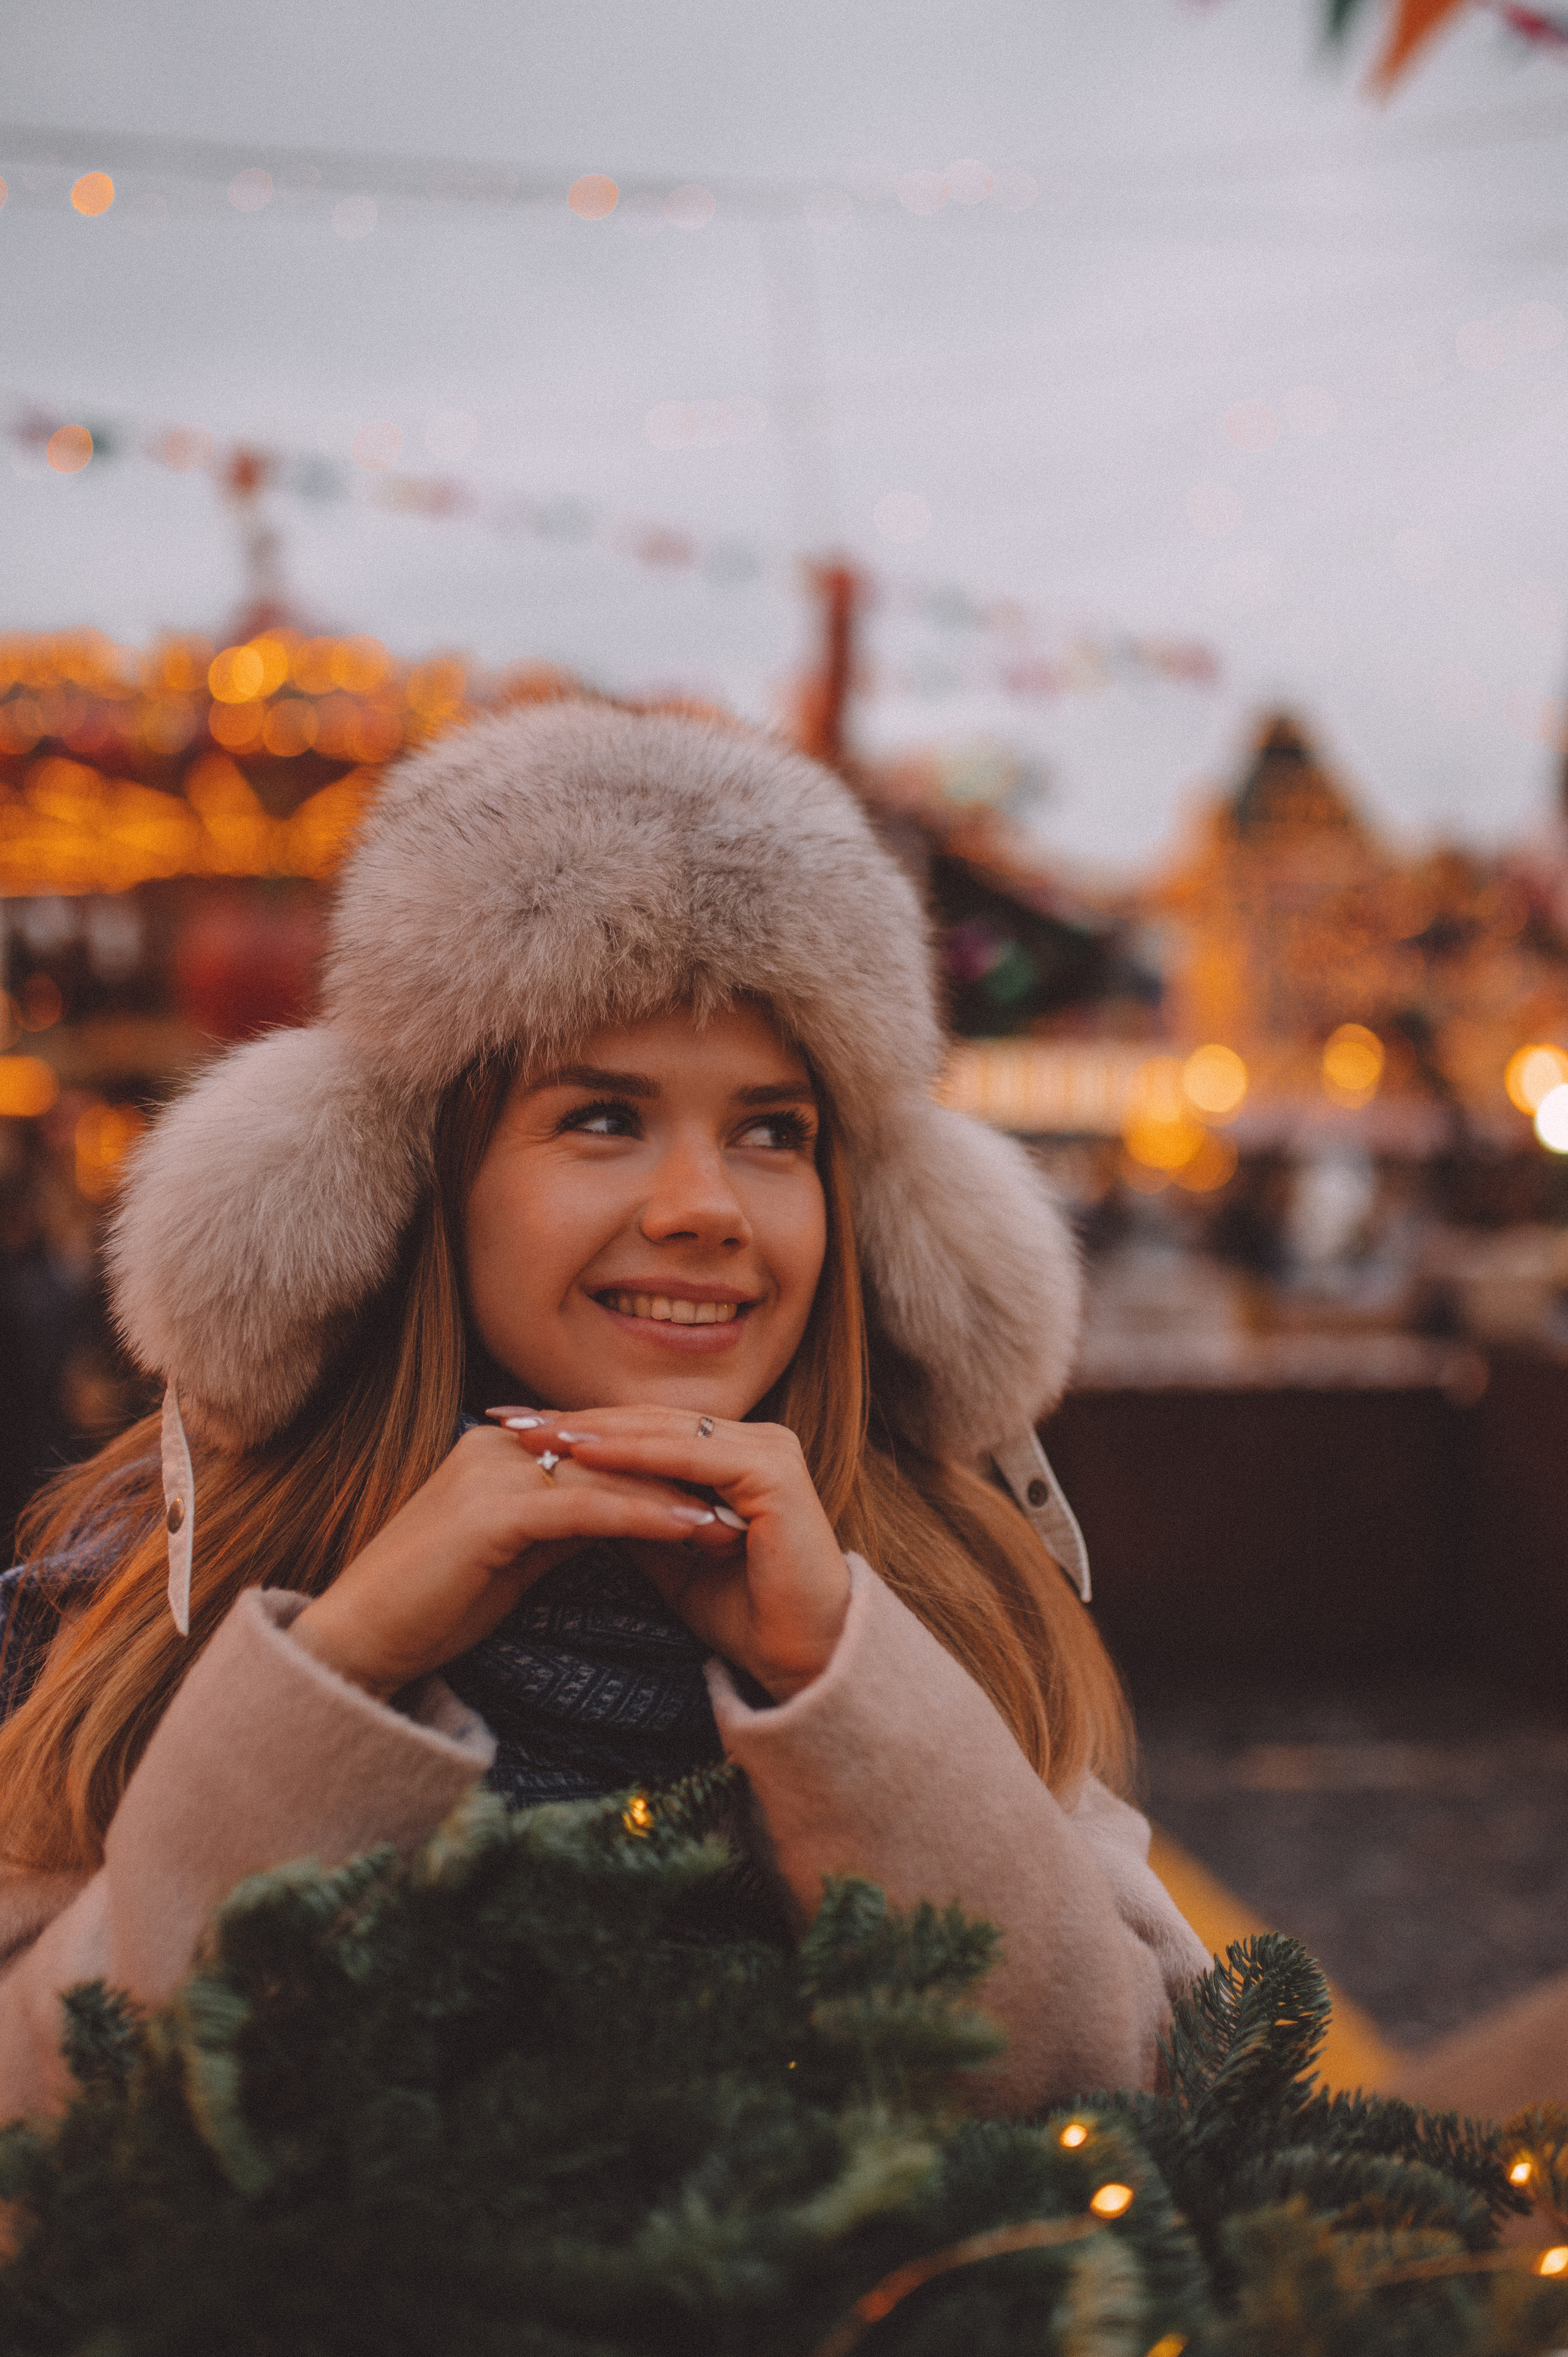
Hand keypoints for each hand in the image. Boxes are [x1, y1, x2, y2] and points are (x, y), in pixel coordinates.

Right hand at [290, 1425, 719, 1700]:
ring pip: (608, 1474)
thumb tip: (622, 1516)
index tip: (724, 1492)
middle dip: (683, 1475)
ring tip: (738, 1517)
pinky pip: (588, 1507)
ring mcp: (492, 1472)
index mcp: (500, 1449)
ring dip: (679, 1494)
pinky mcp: (492, 1511)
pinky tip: (693, 1532)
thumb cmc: (433, 1606)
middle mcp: (497, 1445)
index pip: (601, 1448)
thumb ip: (562, 1525)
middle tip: (748, 1498)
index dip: (664, 1469)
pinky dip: (647, 1517)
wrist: (359, 1642)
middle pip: (612, 1451)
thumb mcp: (513, 1556)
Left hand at [497, 1407, 850, 1699]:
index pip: (648, 1430)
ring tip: (538, 1433)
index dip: (583, 1429)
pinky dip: (634, 1455)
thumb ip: (633, 1518)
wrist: (799, 1659)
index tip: (518, 1432)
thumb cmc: (741, 1613)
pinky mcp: (772, 1472)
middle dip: (578, 1421)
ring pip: (665, 1432)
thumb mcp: (669, 1557)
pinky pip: (689, 1457)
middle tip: (510, 1420)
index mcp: (737, 1453)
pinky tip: (585, 1453)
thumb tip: (571, 1493)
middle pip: (651, 1422)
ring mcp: (768, 1449)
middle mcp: (756, 1439)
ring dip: (597, 1432)